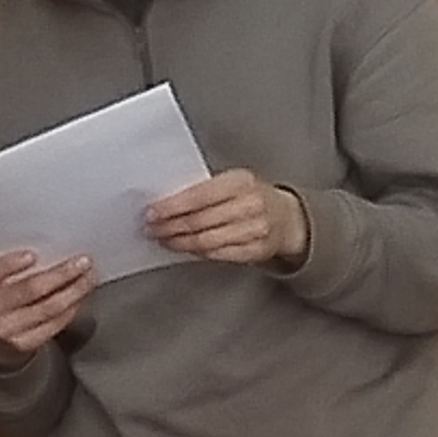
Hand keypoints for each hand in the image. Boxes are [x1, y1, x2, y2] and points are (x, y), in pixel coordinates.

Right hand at [0, 249, 95, 361]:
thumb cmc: (4, 300)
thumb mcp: (2, 279)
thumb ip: (21, 266)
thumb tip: (60, 251)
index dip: (11, 264)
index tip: (32, 255)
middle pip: (30, 289)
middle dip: (61, 274)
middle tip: (83, 262)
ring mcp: (7, 330)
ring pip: (47, 308)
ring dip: (74, 291)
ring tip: (88, 278)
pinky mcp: (23, 345)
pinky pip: (53, 325)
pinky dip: (71, 310)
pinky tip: (80, 298)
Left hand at [144, 169, 306, 266]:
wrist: (287, 217)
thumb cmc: (251, 198)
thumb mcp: (231, 183)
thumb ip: (203, 191)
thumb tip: (166, 203)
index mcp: (241, 181)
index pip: (198, 196)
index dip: (172, 207)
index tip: (151, 213)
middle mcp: (250, 204)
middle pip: (200, 221)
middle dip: (170, 227)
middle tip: (151, 229)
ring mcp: (255, 229)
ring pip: (206, 241)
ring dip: (180, 242)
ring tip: (164, 240)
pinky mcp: (255, 251)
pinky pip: (218, 254)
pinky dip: (197, 252)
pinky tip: (184, 248)